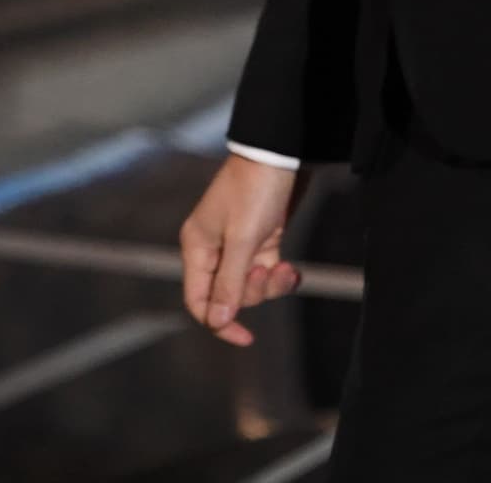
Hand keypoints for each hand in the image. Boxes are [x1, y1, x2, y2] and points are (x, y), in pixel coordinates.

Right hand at [180, 154, 305, 346]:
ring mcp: (239, 245)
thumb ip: (230, 282)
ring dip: (270, 284)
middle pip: (228, 295)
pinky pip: (267, 271)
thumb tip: (217, 320)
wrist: (280, 153)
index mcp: (198, 247)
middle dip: (252, 291)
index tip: (245, 337)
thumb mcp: (242, 239)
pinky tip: (293, 272)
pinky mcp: (261, 239)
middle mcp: (214, 249)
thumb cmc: (254, 190)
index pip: (198, 300)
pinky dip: (280, 276)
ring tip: (286, 268)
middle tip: (266, 271)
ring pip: (251, 285)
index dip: (218, 322)